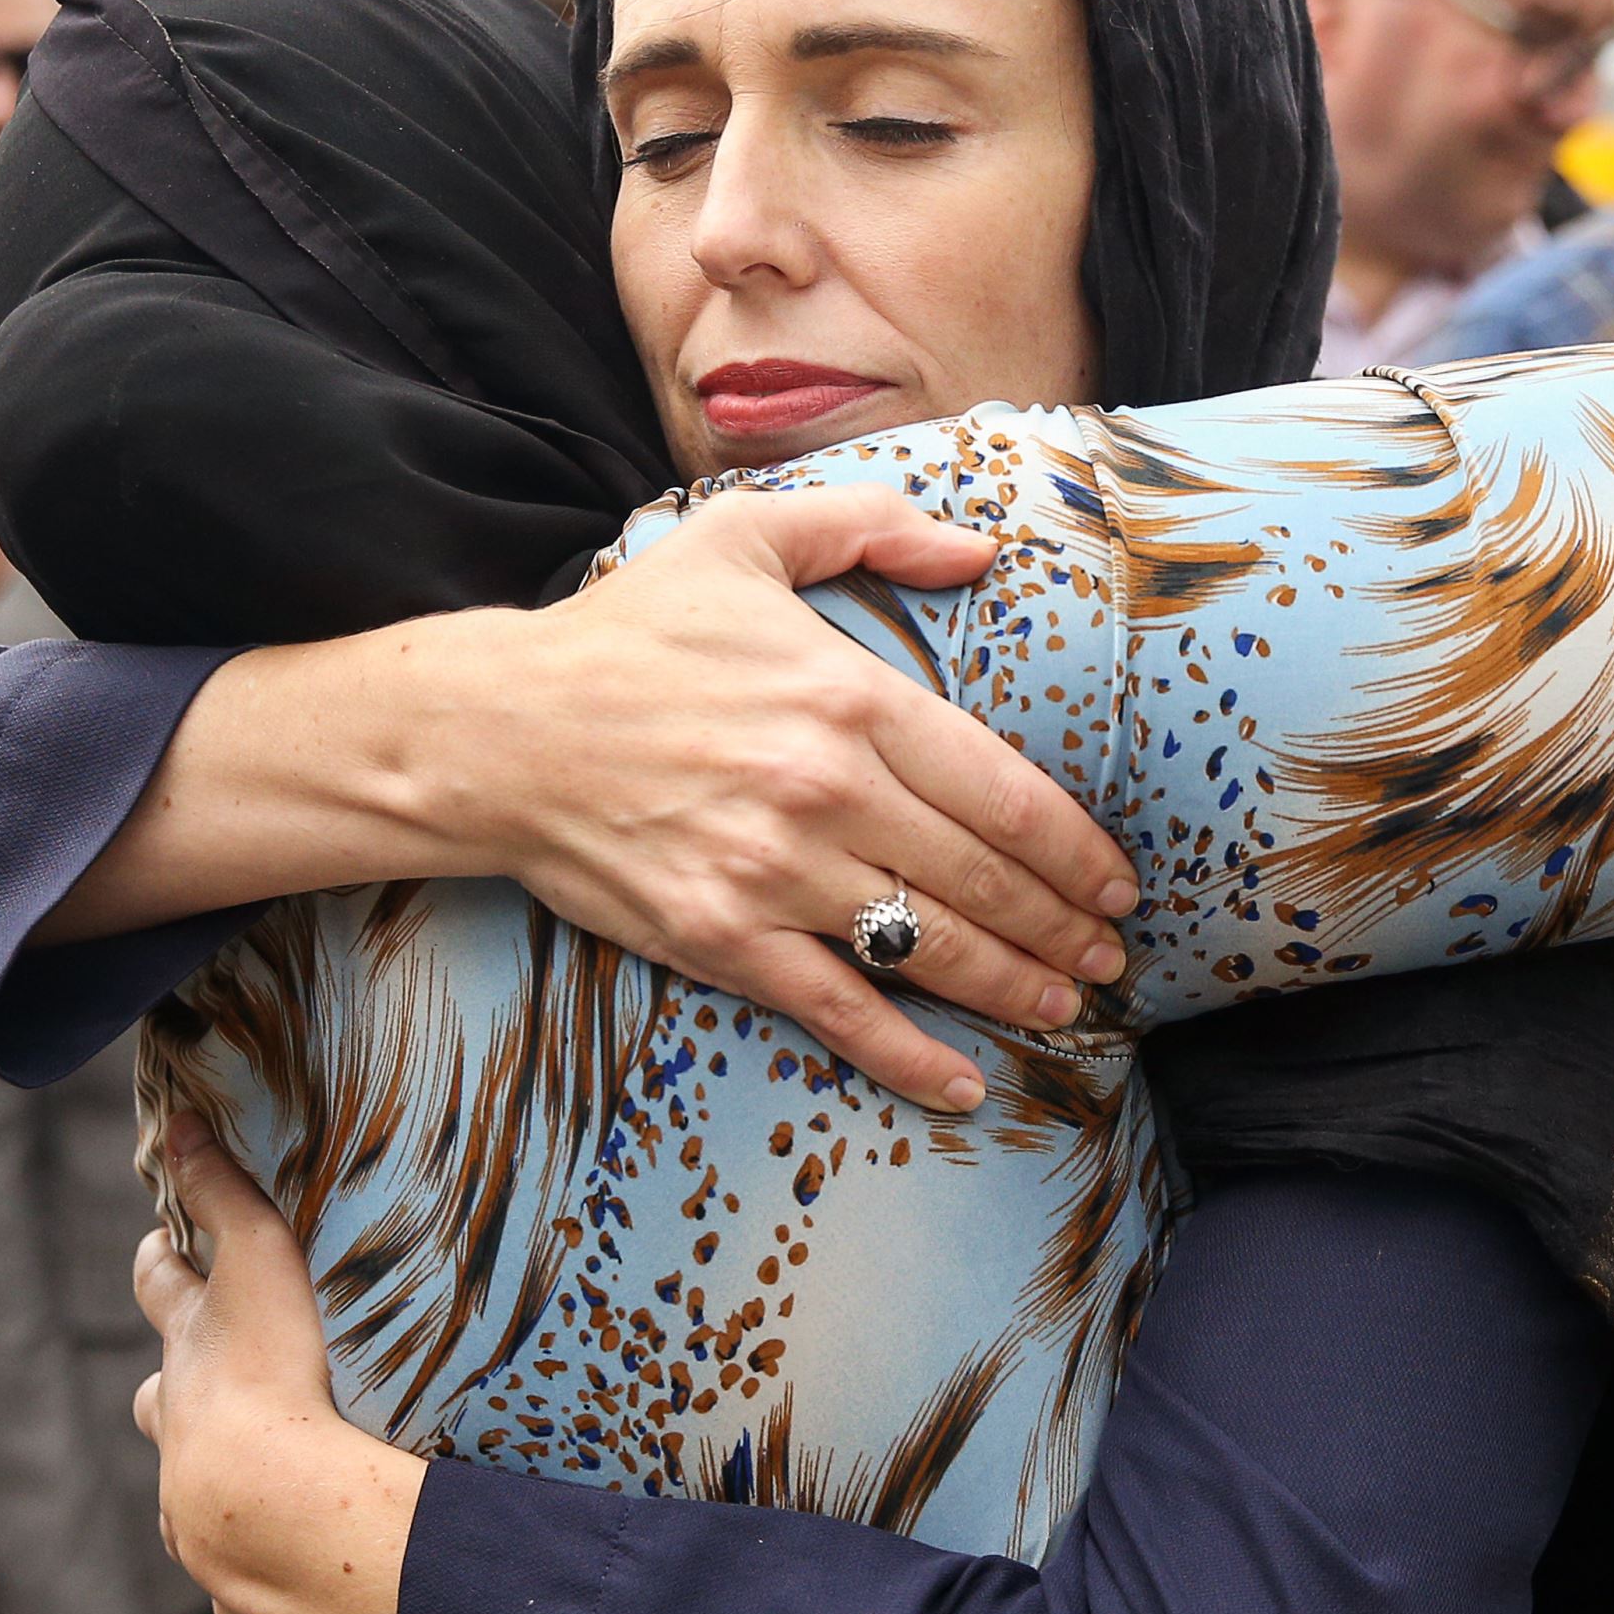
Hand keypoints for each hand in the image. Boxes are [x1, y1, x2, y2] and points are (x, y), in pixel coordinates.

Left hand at [130, 1122, 418, 1613]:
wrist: (271, 1513)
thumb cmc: (273, 1382)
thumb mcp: (259, 1266)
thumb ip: (227, 1192)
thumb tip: (176, 1115)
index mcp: (191, 1363)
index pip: (162, 1294)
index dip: (163, 1265)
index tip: (169, 1248)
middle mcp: (181, 1438)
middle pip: (155, 1403)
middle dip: (171, 1391)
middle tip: (207, 1387)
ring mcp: (197, 1516)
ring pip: (183, 1505)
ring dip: (207, 1500)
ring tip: (250, 1506)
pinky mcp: (235, 1589)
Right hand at [446, 486, 1139, 1110]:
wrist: (496, 731)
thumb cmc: (626, 636)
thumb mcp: (745, 540)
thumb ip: (872, 525)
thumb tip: (981, 550)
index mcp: (849, 696)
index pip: (1006, 791)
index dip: (1078, 850)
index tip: (1117, 882)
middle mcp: (827, 791)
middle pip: (985, 878)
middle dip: (1065, 927)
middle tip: (1112, 957)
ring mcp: (776, 873)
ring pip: (930, 947)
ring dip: (1015, 988)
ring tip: (1066, 1007)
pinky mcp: (722, 940)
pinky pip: (841, 1011)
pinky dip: (911, 1058)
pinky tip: (964, 1088)